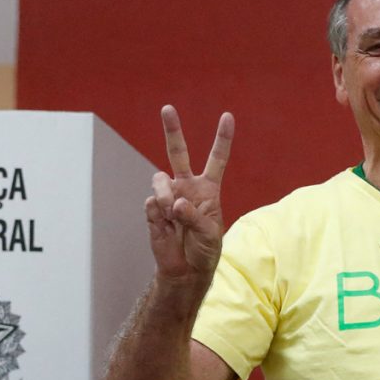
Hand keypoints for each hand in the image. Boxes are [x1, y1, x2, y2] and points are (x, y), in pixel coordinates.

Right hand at [145, 105, 233, 282]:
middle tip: (167, 108)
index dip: (222, 138)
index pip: (217, 159)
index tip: (227, 116)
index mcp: (208, 189)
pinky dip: (160, 214)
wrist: (185, 270)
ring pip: (160, 179)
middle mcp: (187, 187)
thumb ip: (195, 216)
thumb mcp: (210, 233)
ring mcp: (168, 196)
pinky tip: (166, 225)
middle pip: (178, 153)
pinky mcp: (153, 209)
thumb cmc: (204, 250)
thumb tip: (175, 203)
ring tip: (173, 214)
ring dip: (167, 195)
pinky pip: (152, 201)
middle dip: (172, 130)